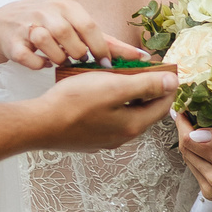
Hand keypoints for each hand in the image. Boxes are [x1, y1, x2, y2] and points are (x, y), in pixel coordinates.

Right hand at [0, 0, 144, 69]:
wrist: (6, 22)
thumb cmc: (50, 24)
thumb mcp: (76, 24)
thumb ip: (106, 40)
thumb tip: (140, 56)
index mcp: (67, 6)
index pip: (89, 26)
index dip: (99, 48)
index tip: (106, 65)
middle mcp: (47, 11)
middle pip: (68, 35)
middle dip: (77, 54)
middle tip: (79, 62)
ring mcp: (27, 24)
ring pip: (47, 43)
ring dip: (58, 58)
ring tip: (61, 61)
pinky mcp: (12, 40)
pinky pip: (27, 56)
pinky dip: (37, 64)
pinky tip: (43, 63)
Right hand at [31, 67, 176, 151]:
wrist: (39, 124)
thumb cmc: (74, 104)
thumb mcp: (114, 87)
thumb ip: (146, 85)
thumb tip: (173, 83)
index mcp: (132, 126)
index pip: (162, 106)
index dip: (168, 87)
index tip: (168, 72)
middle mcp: (121, 137)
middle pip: (145, 112)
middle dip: (149, 91)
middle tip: (147, 72)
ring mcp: (104, 140)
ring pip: (126, 115)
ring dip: (129, 98)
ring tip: (123, 78)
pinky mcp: (88, 138)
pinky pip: (108, 119)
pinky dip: (112, 105)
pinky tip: (100, 93)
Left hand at [175, 117, 211, 207]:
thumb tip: (195, 133)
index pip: (190, 140)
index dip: (182, 123)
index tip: (181, 110)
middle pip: (185, 150)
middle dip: (184, 132)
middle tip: (188, 117)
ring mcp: (211, 189)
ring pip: (188, 161)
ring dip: (189, 146)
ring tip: (196, 132)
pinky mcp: (211, 195)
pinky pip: (195, 172)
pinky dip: (197, 159)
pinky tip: (206, 151)